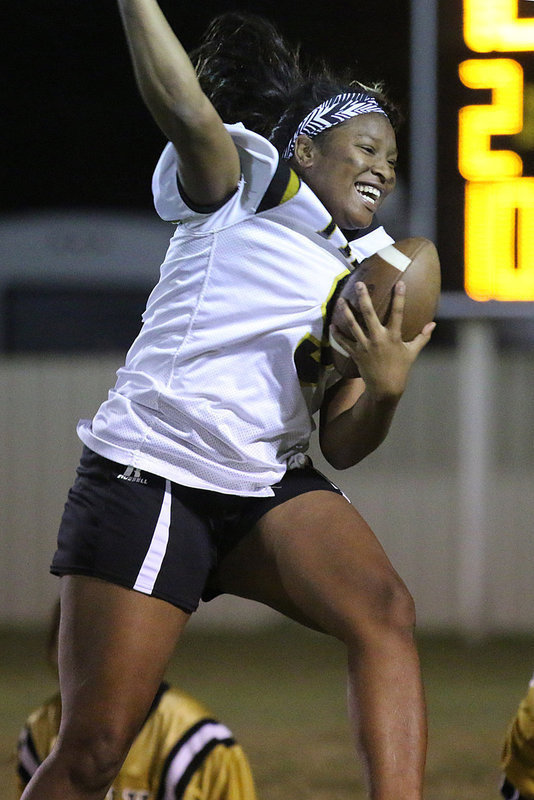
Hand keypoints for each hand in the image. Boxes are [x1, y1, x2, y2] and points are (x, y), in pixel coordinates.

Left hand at [329, 281, 435, 400]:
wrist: (385, 388)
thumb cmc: (400, 369)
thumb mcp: (412, 352)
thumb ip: (422, 337)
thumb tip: (433, 324)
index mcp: (393, 336)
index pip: (398, 313)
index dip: (399, 298)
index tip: (400, 283)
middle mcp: (378, 338)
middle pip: (369, 314)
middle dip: (363, 297)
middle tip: (359, 284)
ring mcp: (365, 345)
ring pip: (353, 325)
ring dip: (346, 311)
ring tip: (341, 300)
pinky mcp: (356, 353)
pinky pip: (344, 342)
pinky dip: (337, 334)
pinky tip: (332, 325)